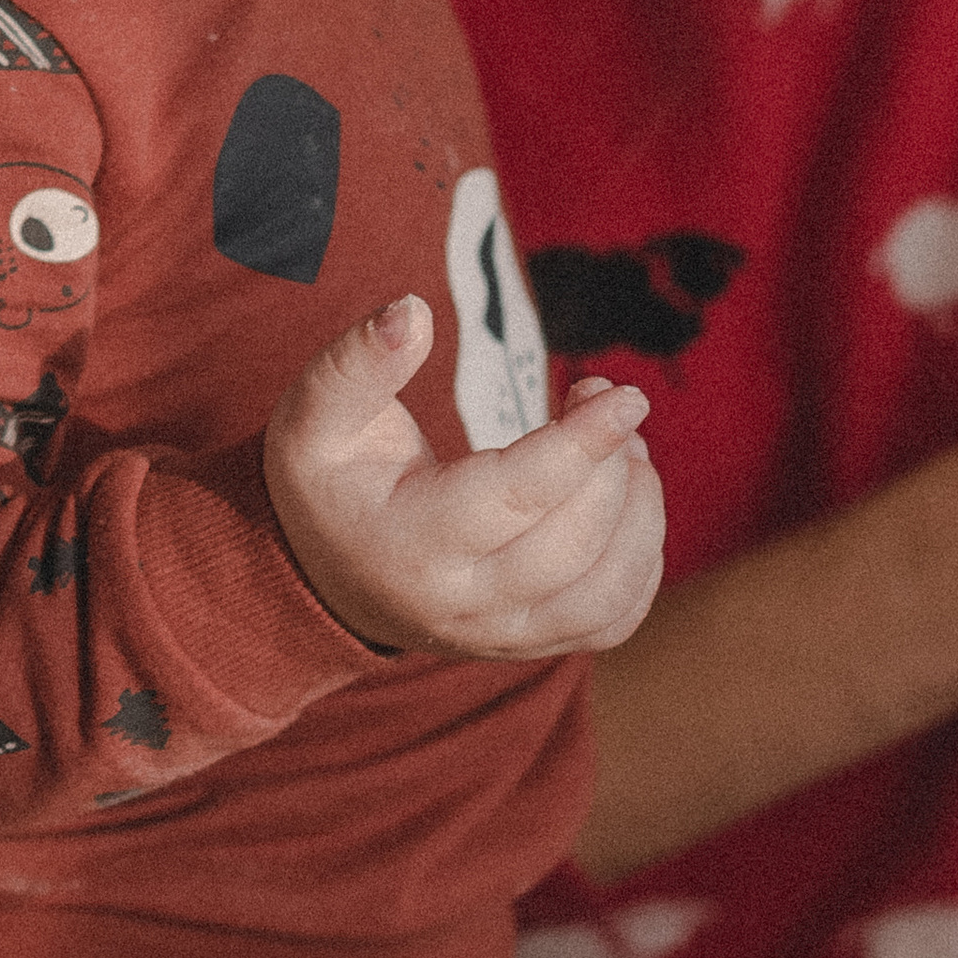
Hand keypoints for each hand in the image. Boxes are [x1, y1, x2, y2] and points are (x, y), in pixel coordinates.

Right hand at [263, 293, 664, 656]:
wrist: (325, 575)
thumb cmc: (328, 481)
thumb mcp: (314, 416)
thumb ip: (358, 363)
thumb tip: (412, 312)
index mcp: (408, 544)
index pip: (516, 496)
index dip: (581, 443)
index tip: (623, 393)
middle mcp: (459, 603)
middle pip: (571, 543)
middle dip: (610, 463)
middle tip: (601, 397)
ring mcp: (498, 635)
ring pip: (604, 593)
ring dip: (640, 514)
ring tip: (626, 449)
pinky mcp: (529, 644)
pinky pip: (613, 622)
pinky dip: (643, 564)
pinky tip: (629, 504)